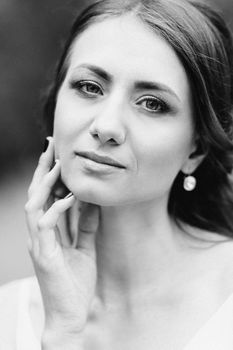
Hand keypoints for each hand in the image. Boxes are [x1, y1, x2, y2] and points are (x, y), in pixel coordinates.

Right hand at [25, 137, 99, 346]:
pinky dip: (56, 208)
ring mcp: (38, 243)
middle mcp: (38, 233)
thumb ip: (86, 225)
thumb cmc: (76, 282)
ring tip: (58, 165)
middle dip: (43, 169)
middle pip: (36, 194)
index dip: (50, 174)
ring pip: (34, 204)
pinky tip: (69, 197)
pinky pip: (44, 224)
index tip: (59, 153)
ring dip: (45, 183)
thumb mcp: (85, 247)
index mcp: (47, 231)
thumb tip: (93, 201)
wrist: (71, 316)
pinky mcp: (42, 255)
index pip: (45, 196)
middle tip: (52, 146)